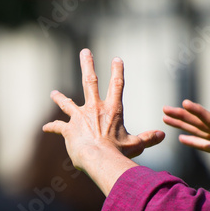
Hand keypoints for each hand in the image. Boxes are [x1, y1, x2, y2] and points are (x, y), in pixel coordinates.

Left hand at [43, 49, 164, 174]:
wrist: (98, 159)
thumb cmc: (118, 152)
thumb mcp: (136, 145)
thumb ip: (149, 138)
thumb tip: (163, 134)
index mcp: (113, 110)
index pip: (117, 85)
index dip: (118, 70)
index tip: (117, 59)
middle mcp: (95, 109)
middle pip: (90, 81)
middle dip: (88, 64)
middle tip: (85, 51)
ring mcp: (80, 118)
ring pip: (67, 103)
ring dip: (60, 97)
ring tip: (53, 92)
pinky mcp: (68, 129)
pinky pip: (58, 126)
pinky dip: (52, 127)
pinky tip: (45, 128)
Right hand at [163, 100, 209, 192]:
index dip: (198, 112)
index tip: (184, 103)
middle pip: (202, 123)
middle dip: (183, 116)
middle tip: (165, 109)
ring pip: (201, 130)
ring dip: (184, 124)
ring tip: (167, 118)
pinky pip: (205, 142)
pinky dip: (193, 139)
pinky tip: (181, 137)